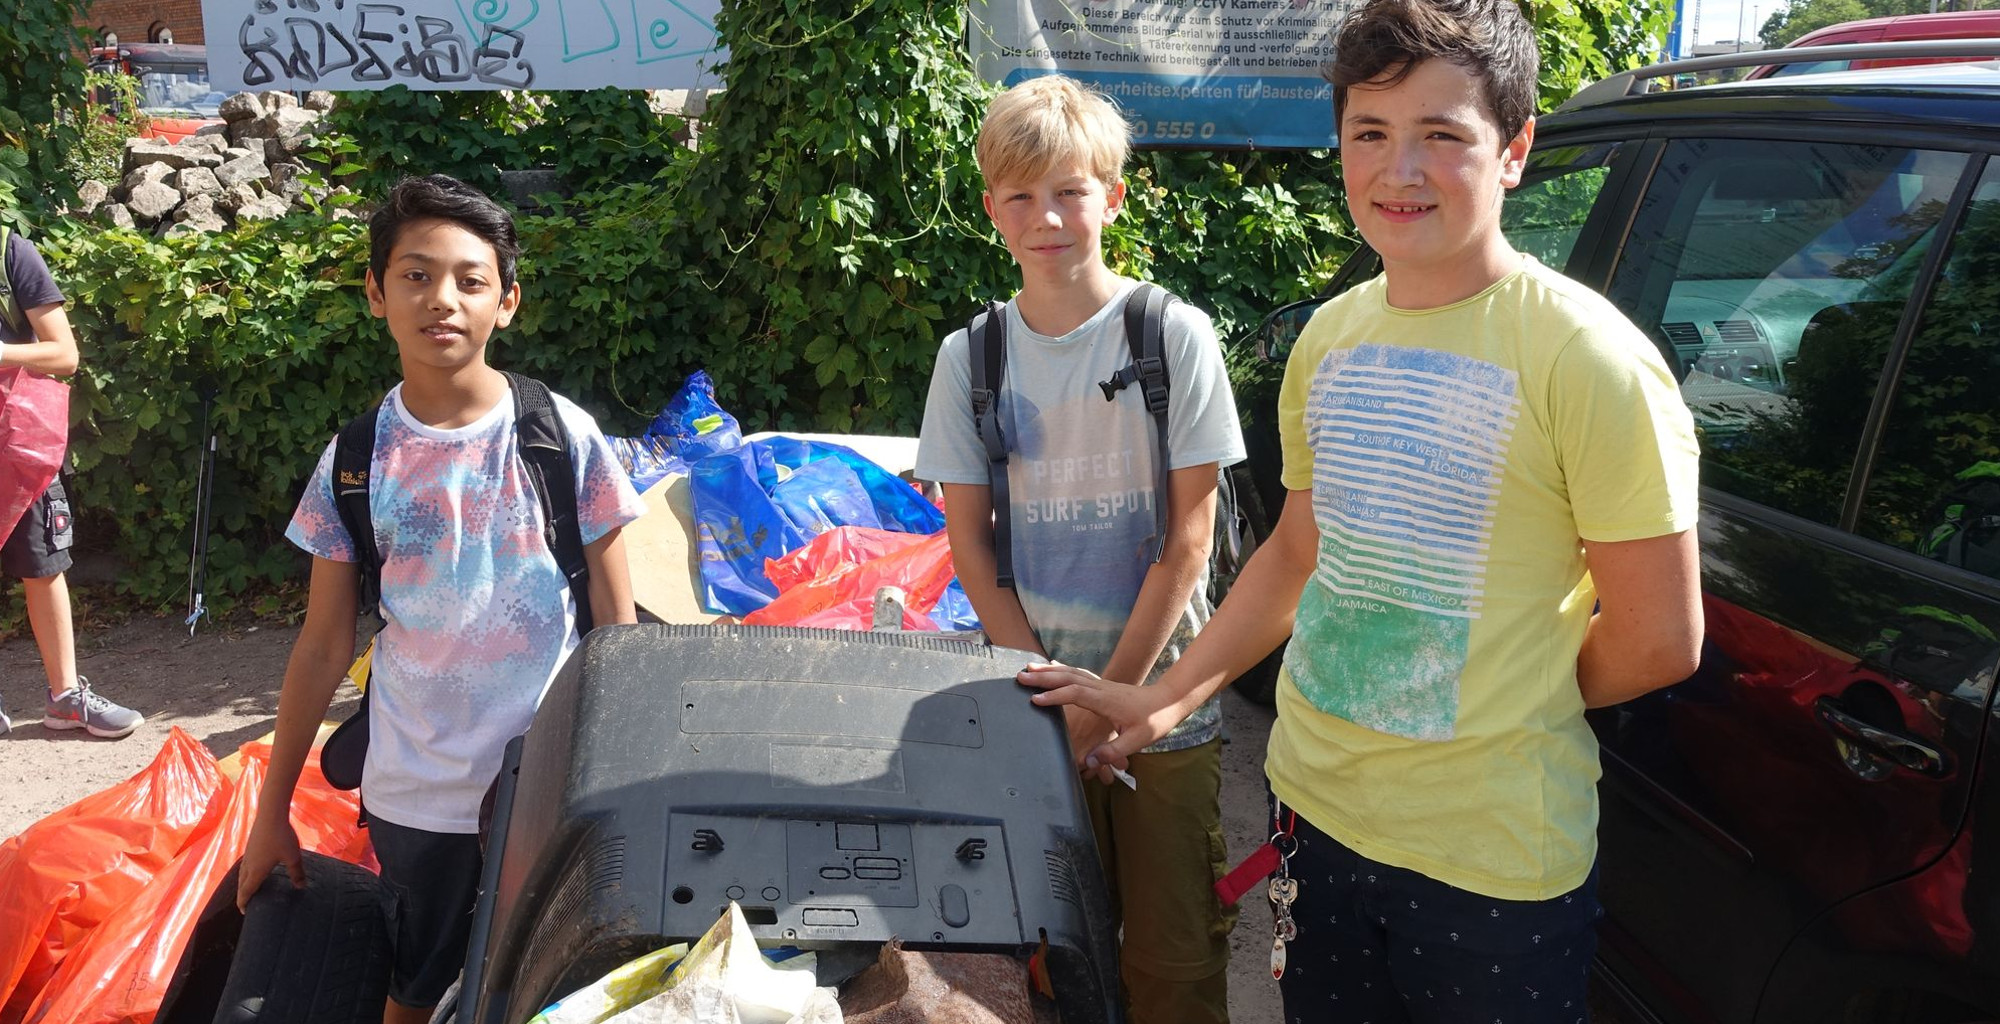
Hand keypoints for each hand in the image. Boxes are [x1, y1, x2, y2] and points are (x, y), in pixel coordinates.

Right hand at [237, 816, 304, 911]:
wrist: (270, 815)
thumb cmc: (282, 837)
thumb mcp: (293, 857)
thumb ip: (296, 873)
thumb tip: (301, 887)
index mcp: (256, 871)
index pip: (246, 891)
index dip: (244, 903)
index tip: (244, 911)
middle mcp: (248, 865)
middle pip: (241, 884)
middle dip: (242, 895)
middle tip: (245, 904)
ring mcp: (247, 855)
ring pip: (241, 874)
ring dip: (242, 884)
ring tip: (247, 889)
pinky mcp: (249, 846)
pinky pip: (244, 865)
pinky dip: (244, 873)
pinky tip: (252, 869)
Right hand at [1019, 663, 1180, 783]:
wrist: (1169, 700)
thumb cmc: (1155, 720)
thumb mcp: (1137, 741)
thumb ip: (1113, 751)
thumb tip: (1088, 762)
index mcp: (1106, 701)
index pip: (1075, 694)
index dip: (1055, 697)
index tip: (1035, 700)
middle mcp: (1101, 689)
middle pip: (1068, 678)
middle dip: (1043, 678)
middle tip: (1020, 678)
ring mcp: (1102, 685)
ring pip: (1071, 673)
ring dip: (1049, 671)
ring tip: (1029, 669)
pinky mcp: (1103, 685)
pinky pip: (1078, 674)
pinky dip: (1062, 670)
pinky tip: (1053, 668)